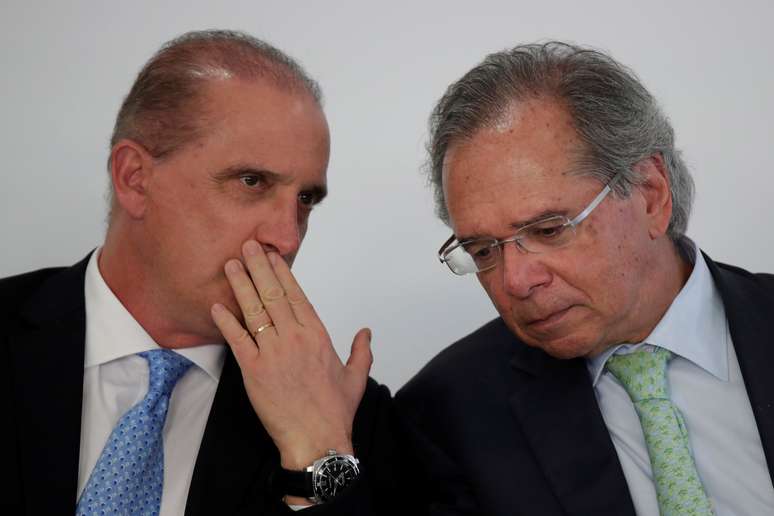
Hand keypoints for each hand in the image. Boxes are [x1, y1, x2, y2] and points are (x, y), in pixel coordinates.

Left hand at [210, 240, 372, 471]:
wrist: (317, 439)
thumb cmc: (335, 411)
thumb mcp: (356, 377)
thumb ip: (361, 350)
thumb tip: (366, 332)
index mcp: (318, 336)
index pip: (297, 295)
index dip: (282, 273)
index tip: (272, 255)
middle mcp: (295, 338)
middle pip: (273, 295)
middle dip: (259, 268)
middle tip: (247, 247)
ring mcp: (273, 353)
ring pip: (254, 311)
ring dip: (241, 286)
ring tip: (230, 265)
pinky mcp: (254, 371)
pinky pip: (238, 340)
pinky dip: (226, 322)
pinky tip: (217, 306)